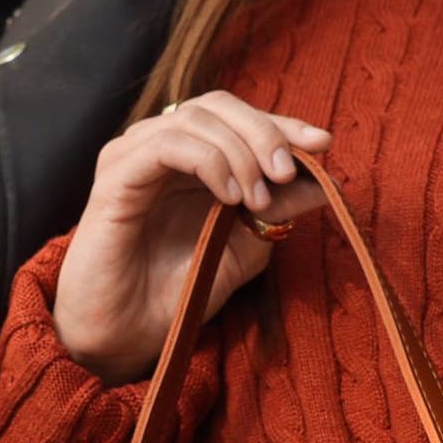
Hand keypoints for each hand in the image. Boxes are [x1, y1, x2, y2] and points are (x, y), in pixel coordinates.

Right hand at [51, 91, 332, 382]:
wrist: (127, 335)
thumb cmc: (177, 294)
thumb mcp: (245, 248)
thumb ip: (280, 211)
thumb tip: (327, 181)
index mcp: (190, 158)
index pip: (238, 117)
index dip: (283, 124)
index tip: (322, 145)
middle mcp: (160, 147)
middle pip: (219, 106)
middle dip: (265, 133)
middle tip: (286, 174)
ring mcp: (133, 156)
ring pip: (195, 118)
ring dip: (240, 152)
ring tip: (257, 199)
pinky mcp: (116, 175)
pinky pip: (167, 145)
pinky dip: (208, 161)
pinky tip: (228, 196)